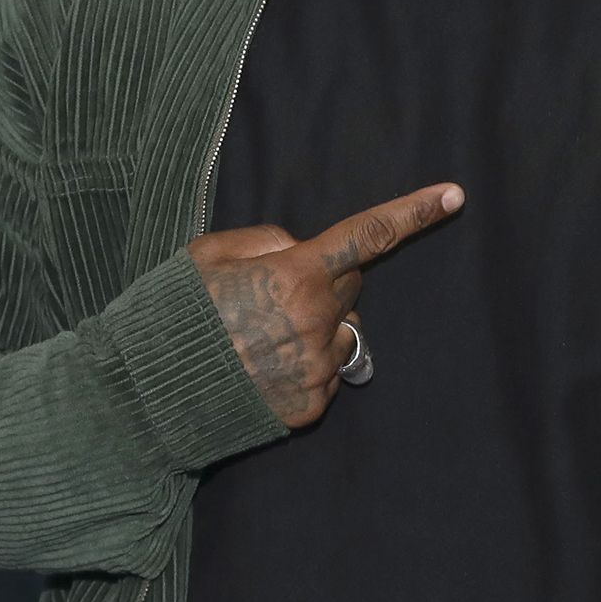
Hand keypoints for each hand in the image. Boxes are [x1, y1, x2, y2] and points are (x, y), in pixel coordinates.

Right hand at [189, 184, 461, 425]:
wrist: (146, 394)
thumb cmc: (174, 313)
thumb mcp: (208, 253)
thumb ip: (267, 240)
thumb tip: (299, 251)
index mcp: (294, 275)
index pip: (368, 235)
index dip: (413, 213)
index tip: (454, 196)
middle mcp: (316, 322)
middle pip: (350, 286)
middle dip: (323, 281)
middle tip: (268, 295)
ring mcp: (316, 368)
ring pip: (341, 331)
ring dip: (315, 327)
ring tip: (258, 339)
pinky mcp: (310, 405)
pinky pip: (326, 373)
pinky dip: (303, 367)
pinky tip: (261, 369)